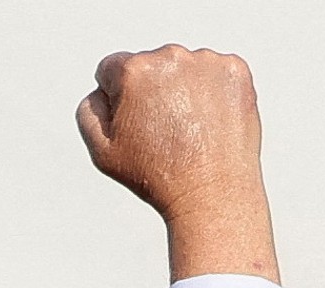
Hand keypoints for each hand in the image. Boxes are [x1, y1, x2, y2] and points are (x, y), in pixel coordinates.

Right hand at [76, 45, 277, 281]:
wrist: (211, 194)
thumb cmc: (155, 177)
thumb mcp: (102, 151)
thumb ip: (89, 110)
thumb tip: (102, 88)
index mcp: (133, 71)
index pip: (112, 69)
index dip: (118, 100)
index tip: (135, 126)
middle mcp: (170, 56)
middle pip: (150, 65)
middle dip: (152, 91)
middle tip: (164, 133)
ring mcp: (206, 62)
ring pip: (184, 68)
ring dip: (183, 89)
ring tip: (189, 130)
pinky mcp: (235, 71)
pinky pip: (214, 73)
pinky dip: (212, 92)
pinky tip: (210, 122)